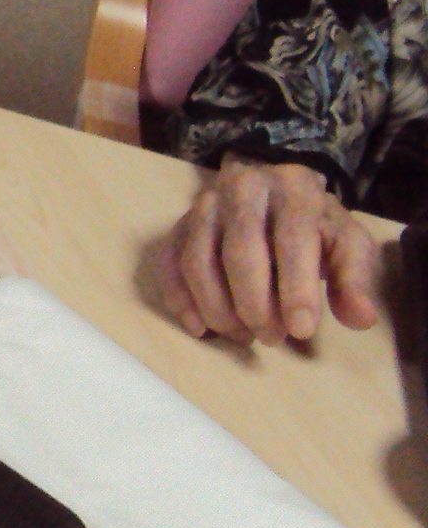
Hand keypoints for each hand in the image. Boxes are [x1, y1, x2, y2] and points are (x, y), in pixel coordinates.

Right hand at [149, 154, 386, 343]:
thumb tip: (360, 320)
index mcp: (293, 189)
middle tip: (272, 338)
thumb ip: (354, 278)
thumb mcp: (346, 242)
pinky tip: (199, 328)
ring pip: (197, 261)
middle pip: (238, 252)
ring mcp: (204, 206)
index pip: (291, 240)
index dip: (295, 289)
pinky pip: (169, 263)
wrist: (274, 190)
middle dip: (254, 305)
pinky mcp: (179, 224)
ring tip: (244, 336)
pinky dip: (179, 299)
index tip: (301, 331)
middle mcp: (242, 189)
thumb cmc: (314, 224)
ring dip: (218, 308)